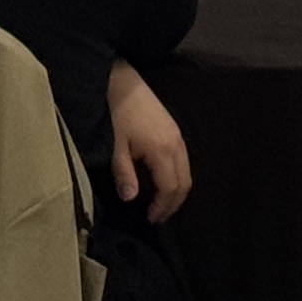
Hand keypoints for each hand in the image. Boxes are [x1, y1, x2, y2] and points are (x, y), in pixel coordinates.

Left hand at [103, 60, 189, 222]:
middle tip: (157, 217)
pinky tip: (160, 181)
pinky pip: (183, 160)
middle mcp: (177, 144)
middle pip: (185, 182)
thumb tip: (131, 198)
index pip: (170, 188)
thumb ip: (124, 173)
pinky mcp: (174, 129)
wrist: (122, 80)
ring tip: (159, 203)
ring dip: (176, 190)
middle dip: (173, 203)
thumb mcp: (115, 144)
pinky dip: (176, 176)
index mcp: (163, 150)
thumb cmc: (116, 112)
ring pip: (186, 171)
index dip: (163, 207)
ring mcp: (178, 135)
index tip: (150, 219)